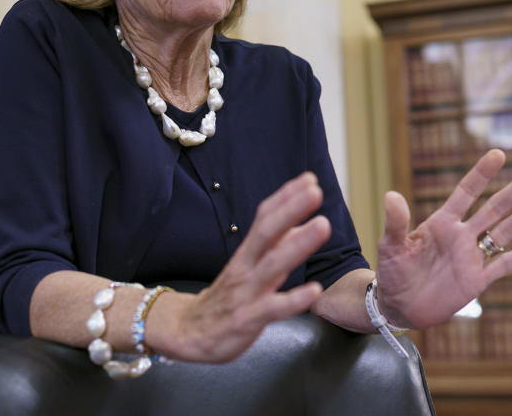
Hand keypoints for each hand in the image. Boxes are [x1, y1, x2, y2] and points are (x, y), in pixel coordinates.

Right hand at [148, 172, 330, 362]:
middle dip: (291, 209)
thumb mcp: (248, 267)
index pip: (264, 218)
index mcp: (247, 253)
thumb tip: (299, 226)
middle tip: (315, 191)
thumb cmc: (226, 298)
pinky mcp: (248, 319)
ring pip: (272, 264)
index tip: (309, 179)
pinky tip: (315, 290)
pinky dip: (294, 299)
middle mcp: (245, 266)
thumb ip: (273, 247)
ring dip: (299, 243)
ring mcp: (246, 292)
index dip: (285, 198)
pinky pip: (272, 308)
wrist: (188, 332)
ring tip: (323, 225)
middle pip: (267, 232)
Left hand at [375, 149, 511, 328]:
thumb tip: (391, 195)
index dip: (482, 174)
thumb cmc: (391, 272)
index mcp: (441, 223)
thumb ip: (395, 222)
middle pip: (494, 208)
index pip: (466, 193)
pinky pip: (503, 265)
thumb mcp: (390, 245)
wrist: (398, 306)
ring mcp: (471, 257)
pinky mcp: (477, 281)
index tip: (499, 154)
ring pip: (503, 233)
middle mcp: (461, 236)